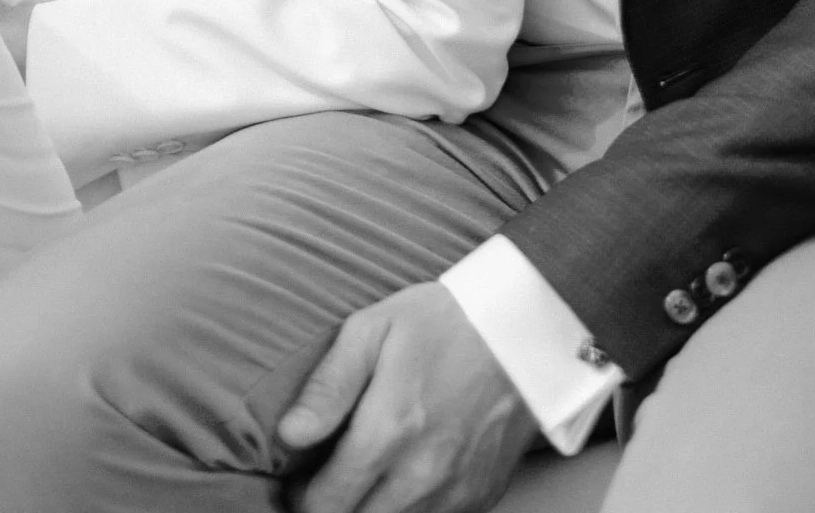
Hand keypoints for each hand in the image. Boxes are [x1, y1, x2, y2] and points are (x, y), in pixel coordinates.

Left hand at [277, 284, 537, 512]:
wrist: (523, 326)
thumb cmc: (445, 320)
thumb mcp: (375, 329)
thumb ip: (328, 386)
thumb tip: (290, 435)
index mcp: (389, 431)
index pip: (325, 503)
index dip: (303, 496)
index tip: (302, 475)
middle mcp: (421, 473)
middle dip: (335, 507)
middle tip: (332, 477)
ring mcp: (455, 491)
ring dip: (373, 509)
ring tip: (370, 475)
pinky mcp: (480, 496)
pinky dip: (413, 509)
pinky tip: (408, 476)